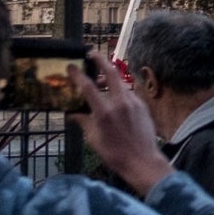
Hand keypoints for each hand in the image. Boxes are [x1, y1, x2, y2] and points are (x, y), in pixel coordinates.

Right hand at [70, 51, 172, 195]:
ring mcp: (133, 102)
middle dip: (100, 60)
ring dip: (109, 78)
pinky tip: (113, 98)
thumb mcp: (93, 139)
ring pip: (120, 82)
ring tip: (99, 81)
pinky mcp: (142, 105)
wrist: (142, 160)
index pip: (88, 87)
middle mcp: (120, 103)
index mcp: (104, 112)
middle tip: (91, 54)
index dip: (77, 75)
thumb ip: (83, 122)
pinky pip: (128, 92)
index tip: (71, 66)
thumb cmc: (114, 153)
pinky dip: (118, 91)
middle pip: (111, 72)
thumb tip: (71, 113)